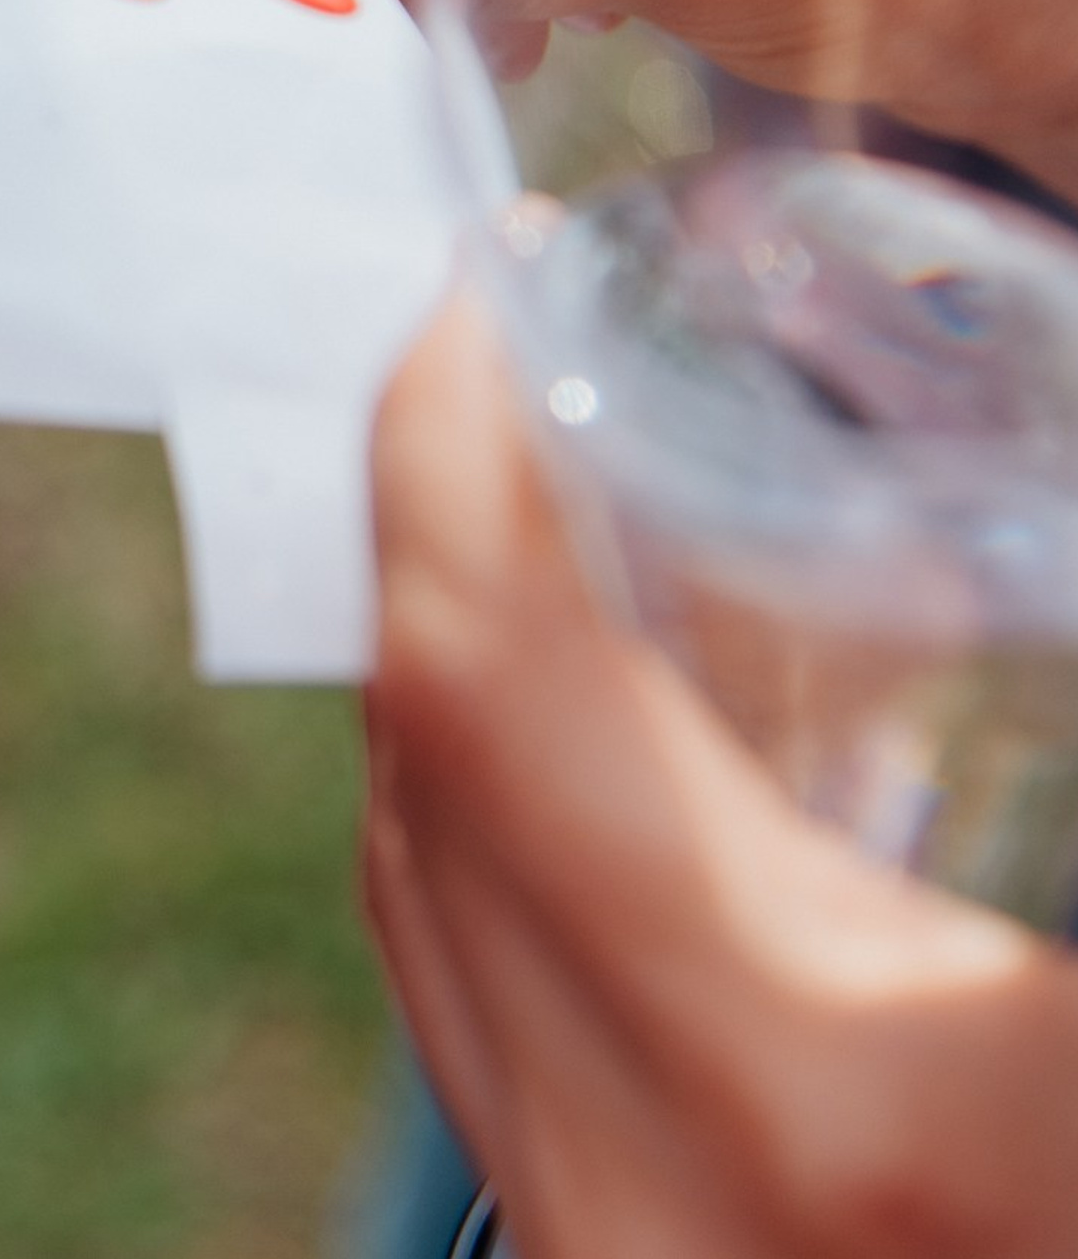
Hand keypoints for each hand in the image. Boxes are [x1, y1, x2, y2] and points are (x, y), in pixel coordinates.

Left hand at [365, 302, 1077, 1258]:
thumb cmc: (1059, 1146)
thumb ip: (1008, 671)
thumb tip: (985, 506)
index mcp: (821, 1083)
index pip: (479, 671)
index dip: (442, 445)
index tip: (488, 278)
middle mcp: (647, 1190)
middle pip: (424, 758)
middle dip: (452, 525)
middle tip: (550, 357)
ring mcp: (614, 1255)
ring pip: (425, 883)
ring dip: (472, 668)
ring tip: (579, 504)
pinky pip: (478, 1007)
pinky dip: (501, 827)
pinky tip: (622, 744)